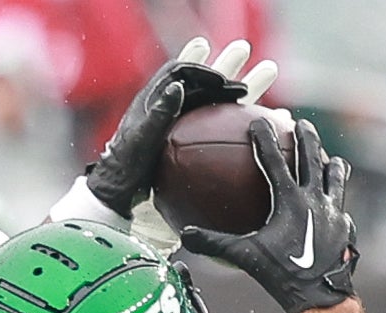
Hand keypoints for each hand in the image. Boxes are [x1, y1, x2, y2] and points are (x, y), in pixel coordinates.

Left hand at [84, 36, 277, 216]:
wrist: (121, 189)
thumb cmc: (127, 165)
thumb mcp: (142, 138)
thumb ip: (160, 112)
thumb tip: (179, 87)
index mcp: (154, 97)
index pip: (181, 71)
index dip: (202, 68)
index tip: (222, 79)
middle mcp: (169, 105)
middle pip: (201, 79)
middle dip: (224, 64)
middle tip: (245, 50)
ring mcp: (181, 123)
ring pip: (212, 100)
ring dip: (235, 89)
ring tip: (264, 75)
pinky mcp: (189, 140)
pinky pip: (215, 123)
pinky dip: (235, 116)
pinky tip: (258, 117)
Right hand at [179, 117, 356, 312]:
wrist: (320, 297)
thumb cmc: (280, 275)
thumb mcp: (245, 257)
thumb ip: (215, 243)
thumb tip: (185, 234)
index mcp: (289, 200)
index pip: (274, 160)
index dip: (264, 138)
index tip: (259, 121)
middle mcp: (314, 199)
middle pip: (311, 157)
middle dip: (305, 137)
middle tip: (300, 124)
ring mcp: (334, 211)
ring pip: (334, 177)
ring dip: (331, 163)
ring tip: (331, 156)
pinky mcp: (346, 226)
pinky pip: (341, 205)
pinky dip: (336, 199)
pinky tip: (335, 203)